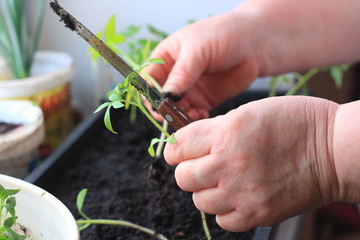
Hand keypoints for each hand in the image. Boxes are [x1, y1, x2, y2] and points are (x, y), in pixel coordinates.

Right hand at [146, 10, 261, 119]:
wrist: (255, 43)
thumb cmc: (224, 35)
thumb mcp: (199, 50)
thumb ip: (182, 74)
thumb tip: (165, 96)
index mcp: (166, 58)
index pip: (147, 79)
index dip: (148, 94)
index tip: (158, 104)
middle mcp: (174, 76)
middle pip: (159, 100)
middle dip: (165, 109)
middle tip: (175, 114)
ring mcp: (189, 90)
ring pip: (175, 111)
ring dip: (180, 117)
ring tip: (193, 114)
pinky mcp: (204, 101)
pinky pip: (193, 116)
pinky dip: (194, 120)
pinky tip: (202, 116)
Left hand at [164, 96, 339, 231]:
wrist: (333, 150)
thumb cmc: (295, 123)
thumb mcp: (249, 112)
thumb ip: (215, 130)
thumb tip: (188, 144)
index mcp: (226, 133)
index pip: (178, 146)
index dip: (176, 146)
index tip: (181, 148)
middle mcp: (230, 165)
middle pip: (182, 177)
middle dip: (188, 169)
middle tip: (203, 163)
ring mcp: (243, 193)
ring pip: (199, 200)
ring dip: (206, 190)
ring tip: (223, 179)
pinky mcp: (257, 214)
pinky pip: (222, 219)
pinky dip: (224, 209)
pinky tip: (236, 195)